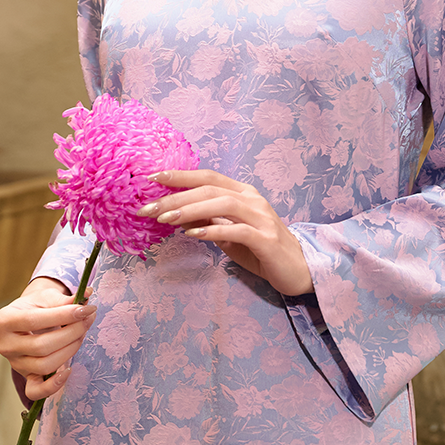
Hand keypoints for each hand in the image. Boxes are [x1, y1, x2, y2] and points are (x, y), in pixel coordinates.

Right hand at [0, 276, 95, 400]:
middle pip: (41, 346)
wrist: (28, 319)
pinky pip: (35, 391)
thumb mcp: (46, 297)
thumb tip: (87, 295)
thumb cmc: (37, 306)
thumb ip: (65, 299)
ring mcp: (14, 363)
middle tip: (87, 320)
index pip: (35, 320)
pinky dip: (54, 385)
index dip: (64, 315)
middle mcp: (5, 345)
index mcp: (3, 320)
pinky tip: (68, 371)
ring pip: (44, 365)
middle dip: (71, 333)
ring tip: (81, 335)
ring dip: (69, 351)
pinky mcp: (25, 377)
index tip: (86, 309)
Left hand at [139, 169, 312, 296]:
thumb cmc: (262, 251)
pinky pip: (237, 230)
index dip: (180, 175)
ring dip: (189, 210)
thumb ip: (210, 219)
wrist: (298, 270)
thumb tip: (178, 213)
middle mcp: (253, 200)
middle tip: (147, 207)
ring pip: (222, 204)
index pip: (208, 177)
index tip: (151, 178)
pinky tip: (192, 233)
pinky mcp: (266, 239)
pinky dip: (213, 230)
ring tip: (164, 218)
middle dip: (175, 196)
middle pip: (209, 189)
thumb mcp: (230, 233)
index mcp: (244, 193)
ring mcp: (261, 217)